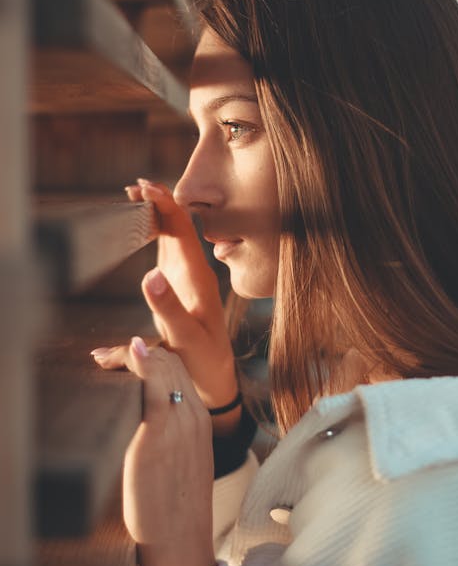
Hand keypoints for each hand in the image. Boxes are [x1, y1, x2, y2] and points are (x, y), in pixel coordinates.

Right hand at [96, 179, 240, 433]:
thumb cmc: (203, 360)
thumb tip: (149, 274)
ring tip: (134, 196)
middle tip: (133, 186)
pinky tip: (141, 226)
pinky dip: (153, 231)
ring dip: (155, 213)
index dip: (164, 205)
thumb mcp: (185, 337)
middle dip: (157, 201)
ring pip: (171, 234)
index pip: (182, 230)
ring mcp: (186, 277)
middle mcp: (194, 271)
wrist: (215, 379)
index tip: (144, 186)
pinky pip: (166, 249)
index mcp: (198, 277)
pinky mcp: (177, 286)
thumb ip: (167, 308)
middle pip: (177, 225)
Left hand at [119, 336, 215, 565]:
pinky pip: (152, 388)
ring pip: (160, 367)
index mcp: (201, 419)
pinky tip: (122, 357)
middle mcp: (193, 415)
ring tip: (102, 359)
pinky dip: (138, 365)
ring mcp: (178, 425)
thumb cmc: (175, 509)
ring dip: (128, 355)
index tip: (123, 357)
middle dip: (134, 350)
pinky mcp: (156, 437)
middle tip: (103, 357)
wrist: (180, 544)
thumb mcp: (183, 462)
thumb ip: (173, 435)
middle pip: (169, 361)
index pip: (178, 368)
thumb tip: (147, 421)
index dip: (149, 356)